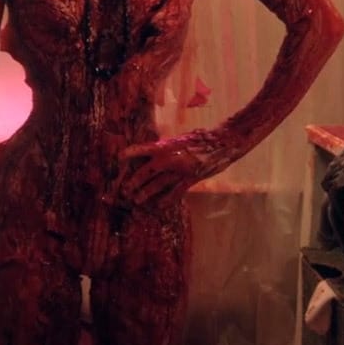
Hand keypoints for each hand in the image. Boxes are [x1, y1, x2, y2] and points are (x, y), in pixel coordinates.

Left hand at [118, 128, 233, 204]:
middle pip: (148, 171)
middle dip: (135, 181)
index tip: (120, 157)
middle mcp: (170, 158)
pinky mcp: (191, 179)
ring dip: (147, 193)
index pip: (144, 149)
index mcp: (167, 145)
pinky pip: (176, 191)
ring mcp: (180, 170)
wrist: (223, 142)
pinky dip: (167, 199)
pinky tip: (160, 206)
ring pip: (159, 184)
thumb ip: (167, 148)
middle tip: (125, 189)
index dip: (132, 152)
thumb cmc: (202, 139)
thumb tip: (153, 154)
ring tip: (137, 200)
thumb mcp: (180, 139)